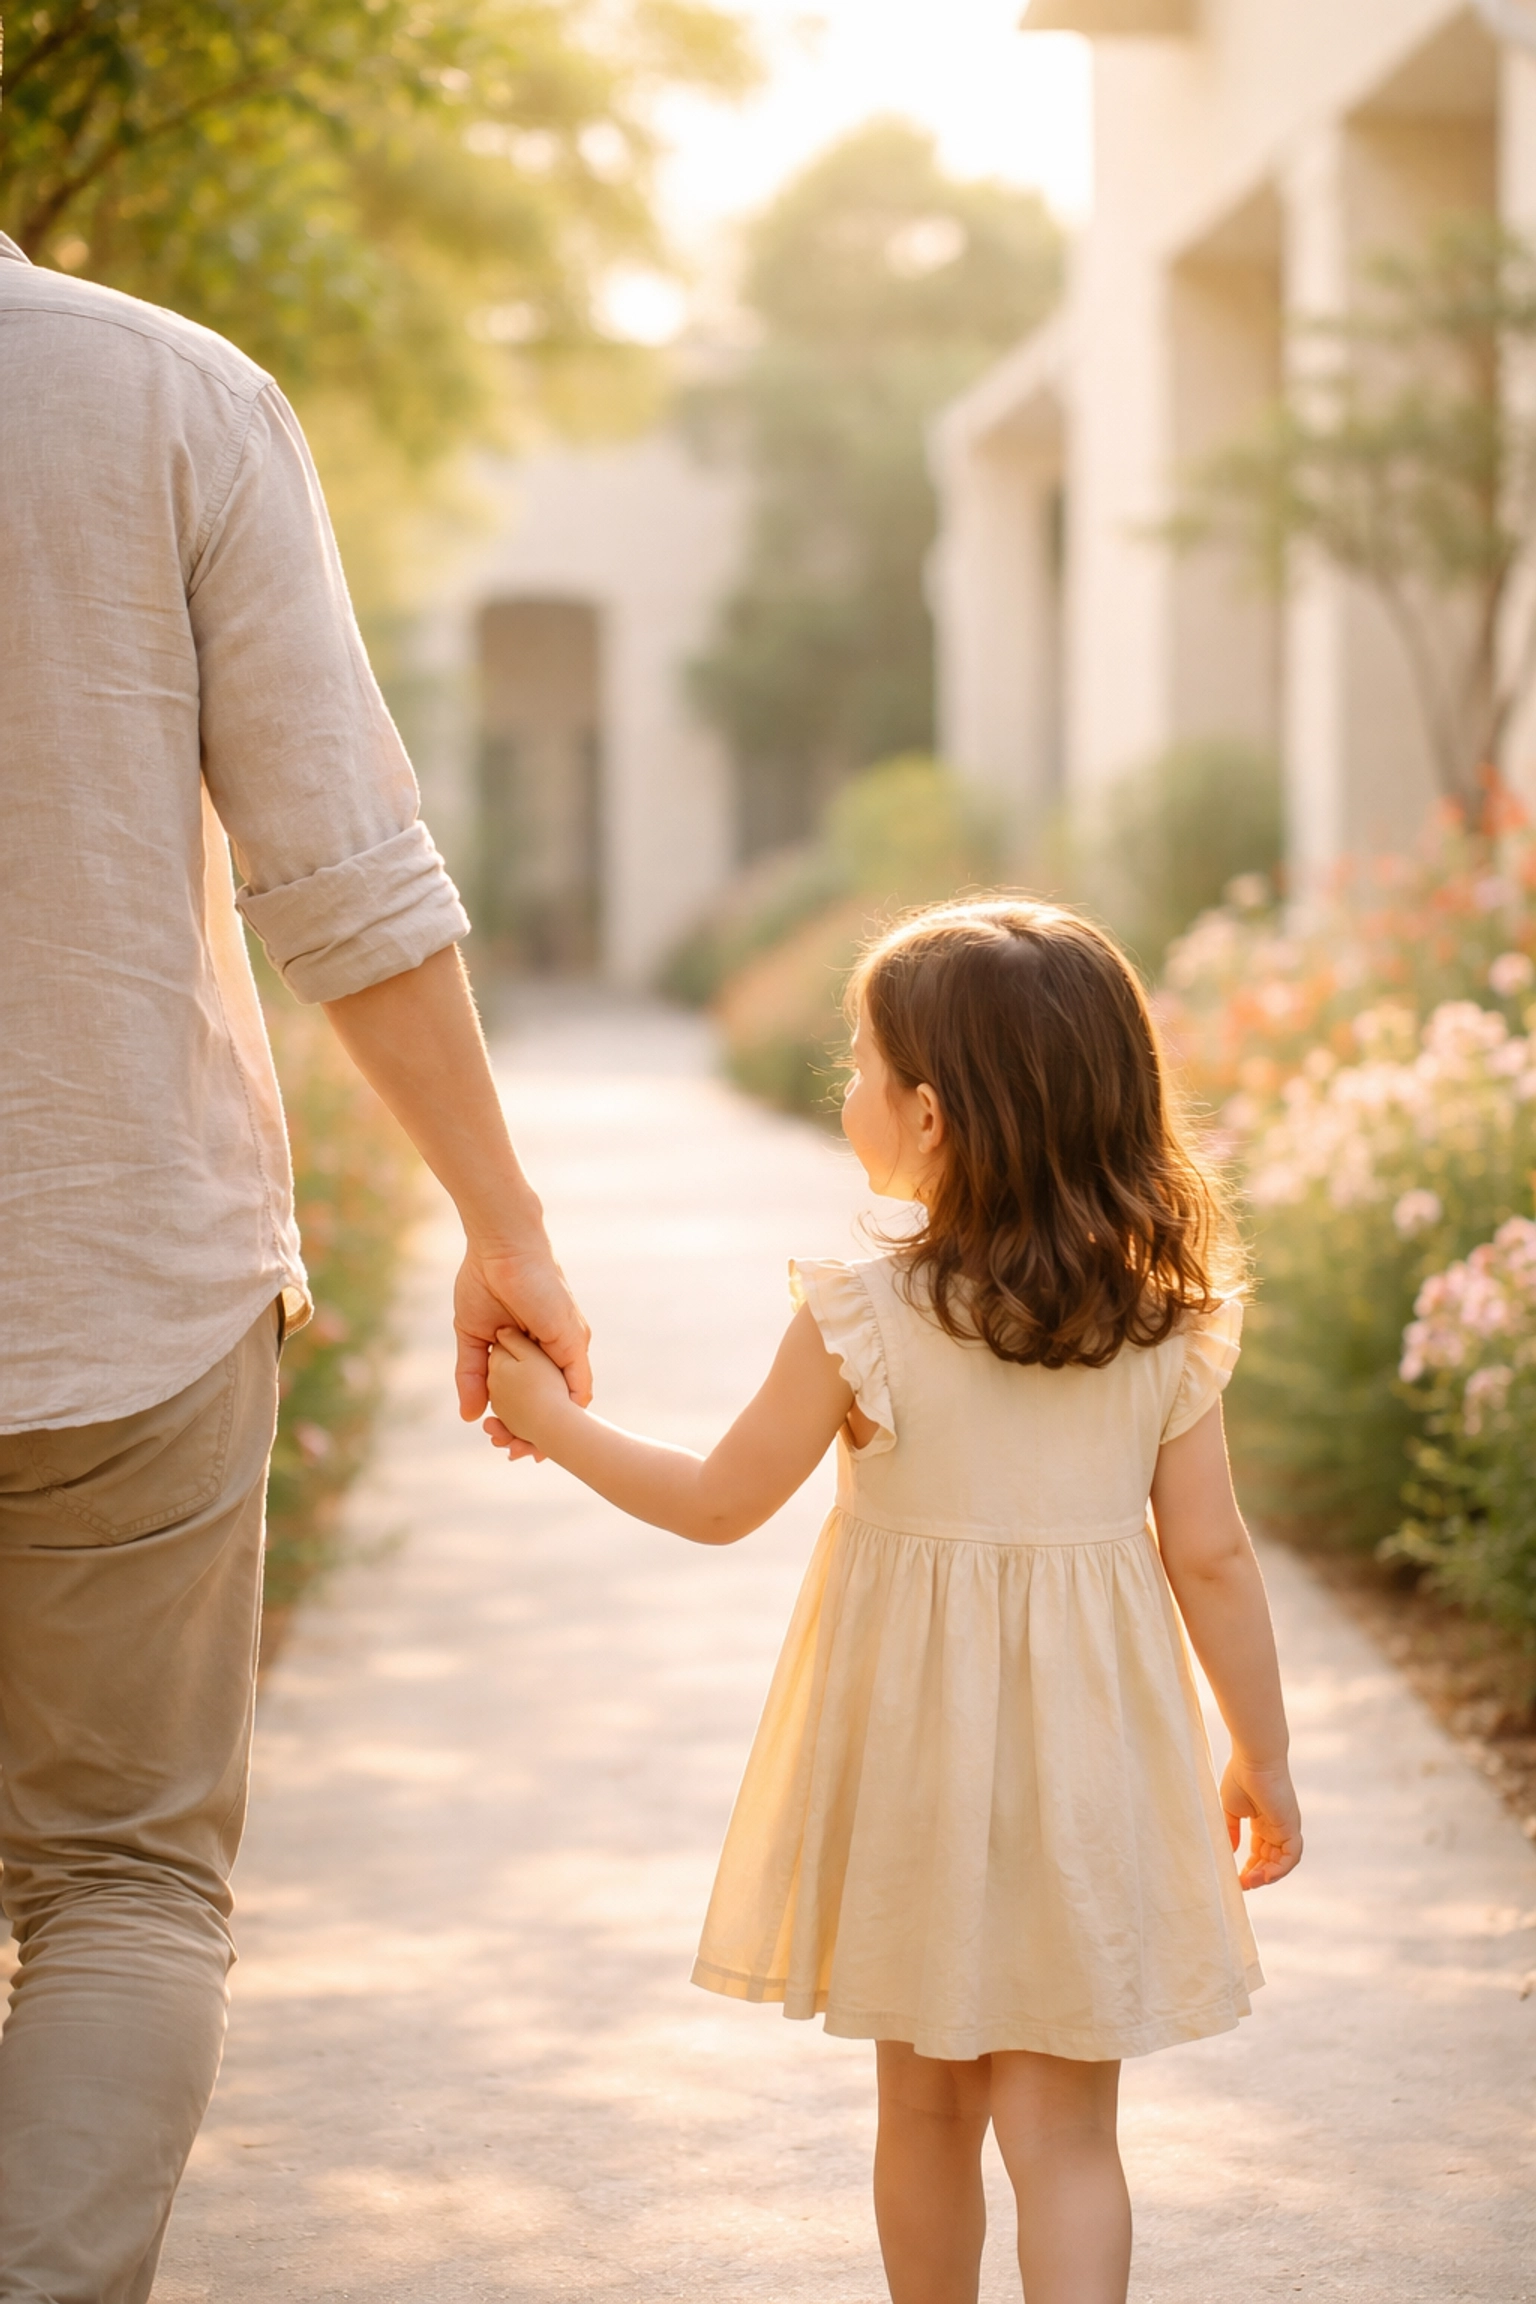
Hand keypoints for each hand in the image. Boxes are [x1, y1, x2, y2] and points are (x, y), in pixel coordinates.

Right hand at [454, 1242, 591, 1451]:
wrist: (499, 1248)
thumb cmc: (485, 1282)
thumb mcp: (473, 1337)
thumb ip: (473, 1375)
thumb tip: (470, 1416)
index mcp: (536, 1348)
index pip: (535, 1394)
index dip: (520, 1421)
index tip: (500, 1439)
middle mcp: (558, 1350)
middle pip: (554, 1403)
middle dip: (533, 1433)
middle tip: (508, 1452)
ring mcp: (568, 1346)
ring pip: (567, 1401)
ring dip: (548, 1428)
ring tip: (522, 1448)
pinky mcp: (573, 1340)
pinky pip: (577, 1385)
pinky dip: (564, 1411)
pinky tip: (547, 1430)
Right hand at [1222, 1756, 1302, 1889]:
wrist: (1253, 1758)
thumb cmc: (1241, 1776)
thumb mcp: (1231, 1809)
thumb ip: (1231, 1830)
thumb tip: (1229, 1851)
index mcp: (1264, 1822)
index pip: (1261, 1852)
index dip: (1250, 1867)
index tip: (1236, 1878)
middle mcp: (1278, 1827)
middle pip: (1272, 1861)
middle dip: (1257, 1875)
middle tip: (1241, 1884)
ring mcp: (1286, 1827)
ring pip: (1283, 1862)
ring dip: (1267, 1876)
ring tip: (1249, 1882)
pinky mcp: (1291, 1826)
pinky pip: (1291, 1856)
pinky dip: (1280, 1869)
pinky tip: (1264, 1876)